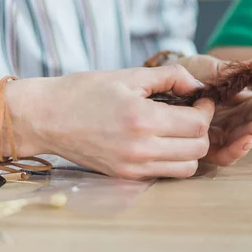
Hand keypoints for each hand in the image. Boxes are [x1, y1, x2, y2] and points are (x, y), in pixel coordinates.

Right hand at [6, 66, 214, 179]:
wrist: (46, 117)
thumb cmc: (85, 92)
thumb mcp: (130, 75)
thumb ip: (170, 76)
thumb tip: (198, 84)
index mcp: (142, 120)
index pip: (197, 124)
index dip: (206, 110)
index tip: (200, 100)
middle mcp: (141, 149)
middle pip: (198, 148)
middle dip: (202, 129)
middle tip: (192, 113)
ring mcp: (133, 167)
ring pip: (187, 168)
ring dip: (191, 148)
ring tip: (179, 129)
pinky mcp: (126, 177)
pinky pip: (165, 174)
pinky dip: (174, 160)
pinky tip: (164, 142)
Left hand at [177, 52, 251, 165]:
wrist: (158, 84)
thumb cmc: (190, 75)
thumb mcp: (220, 69)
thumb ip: (246, 68)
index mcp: (240, 103)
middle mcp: (235, 122)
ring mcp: (222, 136)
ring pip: (250, 135)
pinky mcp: (207, 150)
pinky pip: (226, 154)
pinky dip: (238, 148)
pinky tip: (250, 138)